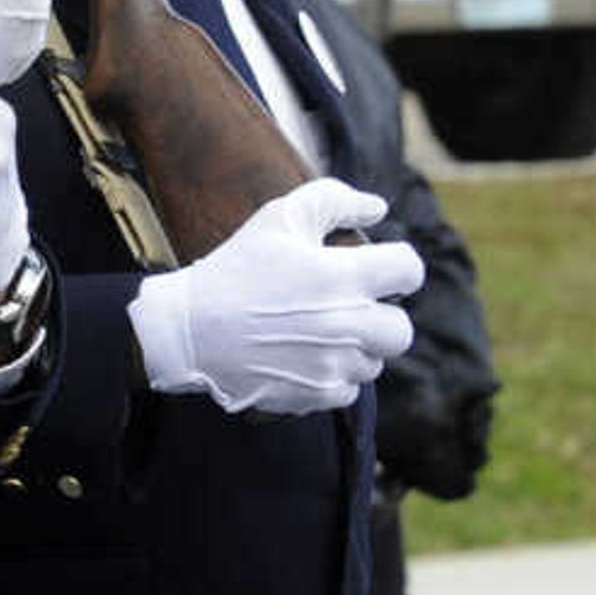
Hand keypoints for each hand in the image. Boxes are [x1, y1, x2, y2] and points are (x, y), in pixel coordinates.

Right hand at [128, 179, 422, 414]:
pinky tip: (302, 358)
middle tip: (347, 310)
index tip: (377, 270)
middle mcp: (346, 324)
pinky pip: (347, 390)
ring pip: (373, 361)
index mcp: (343, 277)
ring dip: (354, 348)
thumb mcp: (278, 218)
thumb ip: (334, 200)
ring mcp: (332, 364)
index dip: (396, 266)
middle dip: (380, 317)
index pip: (408, 270)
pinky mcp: (315, 394)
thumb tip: (377, 208)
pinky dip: (331, 377)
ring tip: (318, 334)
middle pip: (401, 329)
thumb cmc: (234, 269)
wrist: (187, 329)